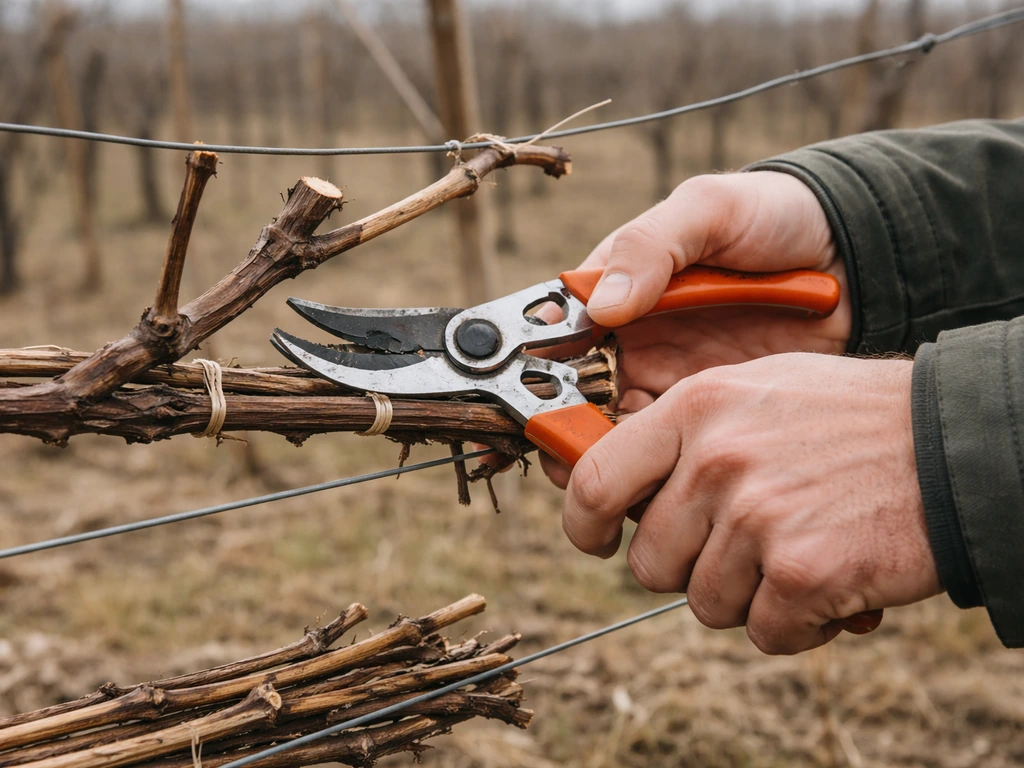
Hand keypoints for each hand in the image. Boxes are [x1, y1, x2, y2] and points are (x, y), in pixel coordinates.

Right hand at [543, 171, 848, 486]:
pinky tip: (653, 480)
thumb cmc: (775, 216)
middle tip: (568, 455)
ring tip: (606, 478)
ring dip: (602, 454)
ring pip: (613, 427)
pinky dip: (651, 465)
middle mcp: (631, 337)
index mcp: (617, 286)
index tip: (534, 400)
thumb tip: (600, 307)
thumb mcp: (709, 210)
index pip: (557, 332)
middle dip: (563, 427)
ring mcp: (668, 376)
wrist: (856, 255)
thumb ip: (651, 246)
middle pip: (574, 392)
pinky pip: (665, 445)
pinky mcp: (706, 409)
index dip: (536, 367)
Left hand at [562, 354, 940, 654]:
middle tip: (746, 546)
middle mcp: (716, 459)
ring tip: (797, 553)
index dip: (584, 524)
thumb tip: (624, 492)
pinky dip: (797, 625)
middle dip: (692, 568)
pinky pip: (764, 633)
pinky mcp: (800, 571)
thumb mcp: (755, 392)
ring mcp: (756, 515)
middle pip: (651, 562)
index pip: (595, 480)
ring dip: (749, 596)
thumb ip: (685, 435)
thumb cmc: (849, 419)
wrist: (953, 442)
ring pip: (704, 604)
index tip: (599, 541)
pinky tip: (830, 585)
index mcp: (695, 408)